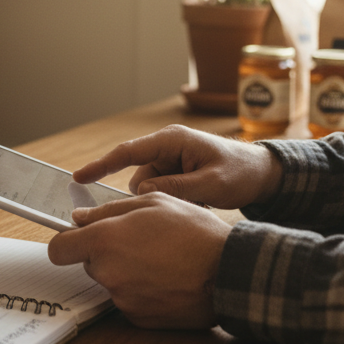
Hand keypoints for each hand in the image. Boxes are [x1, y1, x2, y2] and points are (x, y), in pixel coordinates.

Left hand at [47, 193, 230, 327]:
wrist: (227, 272)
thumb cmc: (194, 232)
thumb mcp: (153, 203)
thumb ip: (109, 210)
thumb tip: (80, 217)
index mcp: (105, 240)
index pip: (59, 248)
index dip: (66, 242)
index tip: (77, 238)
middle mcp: (107, 272)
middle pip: (88, 263)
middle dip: (105, 252)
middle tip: (138, 241)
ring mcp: (122, 298)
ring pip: (110, 280)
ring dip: (125, 270)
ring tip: (159, 258)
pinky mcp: (138, 318)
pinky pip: (128, 299)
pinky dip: (141, 290)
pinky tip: (165, 278)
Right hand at [72, 125, 282, 209]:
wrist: (264, 173)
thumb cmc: (241, 173)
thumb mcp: (211, 183)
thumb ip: (175, 188)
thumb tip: (141, 194)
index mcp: (172, 140)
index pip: (128, 152)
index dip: (101, 165)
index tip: (79, 176)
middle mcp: (168, 146)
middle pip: (140, 177)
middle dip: (154, 196)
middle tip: (187, 203)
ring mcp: (172, 159)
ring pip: (150, 187)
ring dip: (167, 199)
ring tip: (199, 202)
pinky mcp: (177, 170)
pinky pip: (162, 189)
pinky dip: (175, 199)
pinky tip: (199, 201)